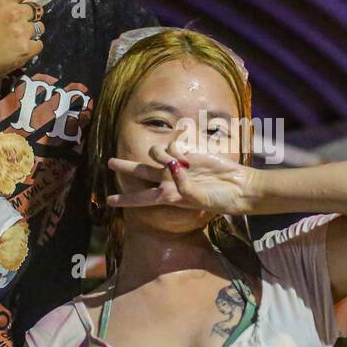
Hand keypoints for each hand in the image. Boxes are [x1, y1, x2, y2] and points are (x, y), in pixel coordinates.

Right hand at [0, 0, 65, 86]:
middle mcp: (16, 14)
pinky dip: (31, 47)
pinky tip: (16, 50)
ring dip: (30, 32)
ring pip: (38, 28)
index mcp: (4, 0)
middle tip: (10, 26)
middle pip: (36, 11)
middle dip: (27, 16)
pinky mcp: (26, 50)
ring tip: (12, 39)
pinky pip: (39, 44)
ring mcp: (22, 33)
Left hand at [107, 137, 256, 214]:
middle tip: (109, 162)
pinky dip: (177, 147)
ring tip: (181, 162)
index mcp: (169, 197)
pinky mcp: (187, 153)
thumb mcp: (199, 200)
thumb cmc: (219, 199)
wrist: (238, 186)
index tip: (109, 201)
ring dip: (162, 155)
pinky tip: (188, 154)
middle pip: (140, 172)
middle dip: (125, 167)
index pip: (142, 198)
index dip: (125, 199)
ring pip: (155, 154)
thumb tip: (172, 168)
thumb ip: (183, 187)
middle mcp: (169, 181)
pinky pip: (172, 145)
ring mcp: (177, 165)